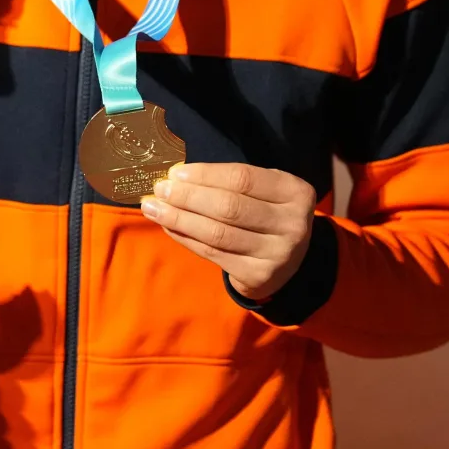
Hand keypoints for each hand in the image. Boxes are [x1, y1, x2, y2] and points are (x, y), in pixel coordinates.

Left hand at [140, 162, 316, 302]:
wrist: (290, 261)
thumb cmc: (267, 215)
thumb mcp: (264, 192)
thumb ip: (230, 183)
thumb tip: (177, 178)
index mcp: (295, 192)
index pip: (243, 178)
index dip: (205, 175)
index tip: (175, 173)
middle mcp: (293, 223)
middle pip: (229, 206)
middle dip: (188, 197)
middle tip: (159, 190)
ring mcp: (278, 253)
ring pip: (218, 233)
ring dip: (179, 219)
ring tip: (153, 208)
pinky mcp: (259, 276)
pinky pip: (213, 254)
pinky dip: (186, 238)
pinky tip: (169, 226)